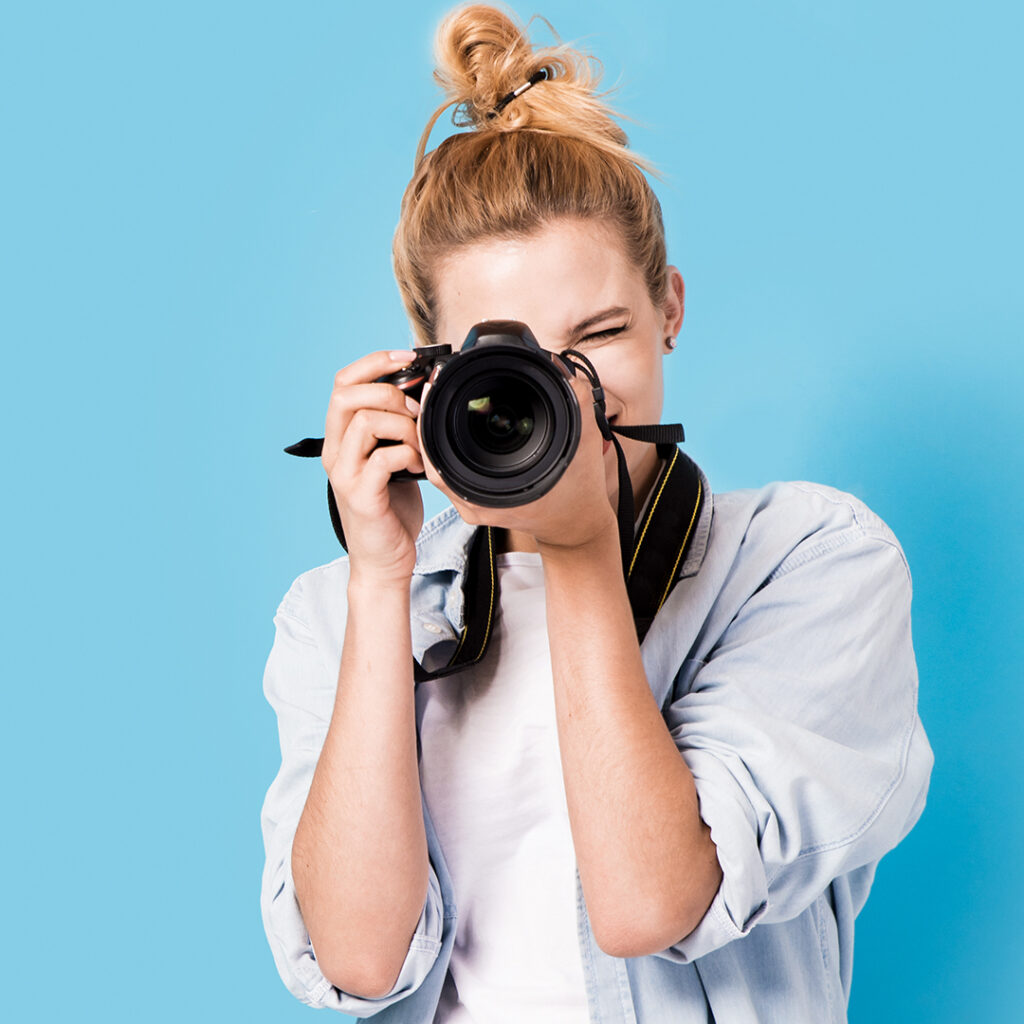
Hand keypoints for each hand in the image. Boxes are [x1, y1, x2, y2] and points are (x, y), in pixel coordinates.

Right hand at [321, 350, 425, 586]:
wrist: (383, 560)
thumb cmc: (390, 509)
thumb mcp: (391, 458)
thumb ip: (395, 428)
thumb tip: (422, 390)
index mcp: (340, 437)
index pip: (343, 382)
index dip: (374, 361)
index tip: (408, 358)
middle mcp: (335, 451)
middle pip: (347, 394)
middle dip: (390, 391)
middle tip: (415, 411)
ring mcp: (345, 474)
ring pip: (366, 420)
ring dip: (404, 425)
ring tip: (419, 445)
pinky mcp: (360, 495)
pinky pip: (383, 457)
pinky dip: (408, 455)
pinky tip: (417, 468)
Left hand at [418, 371, 617, 551]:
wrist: (577, 524)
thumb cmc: (580, 489)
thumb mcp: (585, 438)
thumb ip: (576, 398)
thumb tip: (556, 366)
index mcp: (496, 492)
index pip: (442, 458)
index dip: (430, 422)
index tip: (430, 389)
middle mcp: (478, 503)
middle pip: (434, 459)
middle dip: (430, 420)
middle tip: (431, 387)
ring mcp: (474, 505)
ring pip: (439, 465)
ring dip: (436, 433)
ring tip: (437, 399)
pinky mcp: (476, 501)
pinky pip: (450, 471)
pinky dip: (448, 446)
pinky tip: (450, 424)